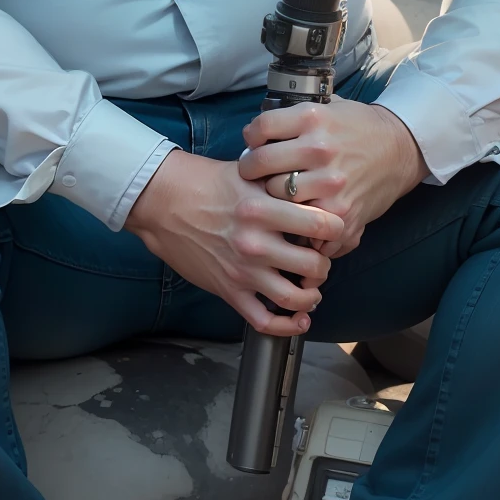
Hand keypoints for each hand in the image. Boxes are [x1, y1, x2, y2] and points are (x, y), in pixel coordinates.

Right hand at [126, 149, 343, 337]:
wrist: (162, 200)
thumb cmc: (204, 182)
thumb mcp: (248, 172)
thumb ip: (281, 183)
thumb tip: (315, 188)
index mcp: (264, 209)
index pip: (322, 226)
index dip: (336, 230)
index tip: (333, 230)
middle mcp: (256, 242)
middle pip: (314, 266)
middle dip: (324, 265)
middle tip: (319, 259)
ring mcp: (242, 270)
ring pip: (294, 298)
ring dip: (311, 297)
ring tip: (311, 288)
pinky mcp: (228, 289)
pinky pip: (264, 320)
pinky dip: (286, 326)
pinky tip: (298, 320)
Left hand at [237, 98, 425, 259]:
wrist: (400, 149)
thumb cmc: (358, 127)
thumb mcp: (327, 107)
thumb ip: (293, 116)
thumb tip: (252, 133)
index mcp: (313, 118)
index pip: (260, 129)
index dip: (250, 138)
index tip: (253, 145)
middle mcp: (320, 148)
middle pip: (261, 165)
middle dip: (253, 171)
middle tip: (255, 175)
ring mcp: (330, 183)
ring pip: (276, 196)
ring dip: (273, 197)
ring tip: (278, 195)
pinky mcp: (342, 211)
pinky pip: (303, 223)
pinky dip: (298, 223)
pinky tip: (299, 215)